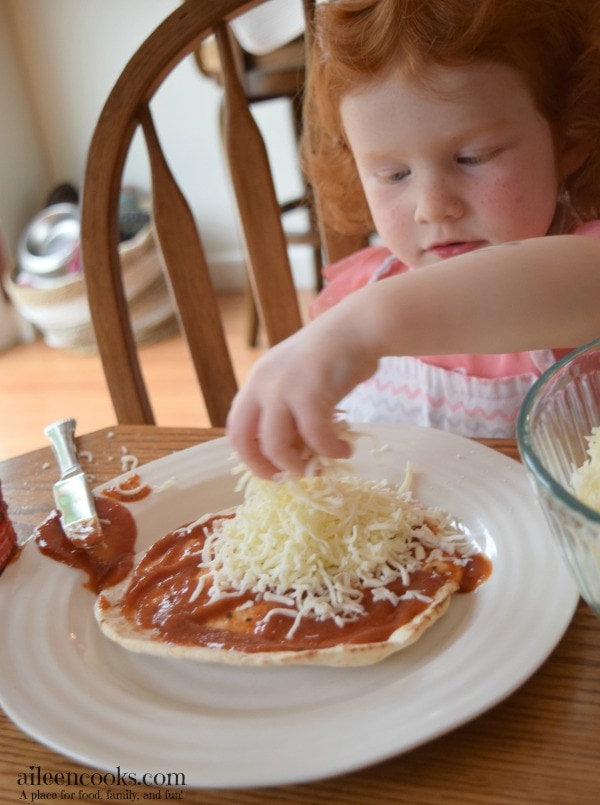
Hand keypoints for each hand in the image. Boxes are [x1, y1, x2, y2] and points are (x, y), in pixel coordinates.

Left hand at [227, 305, 378, 477]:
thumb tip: (291, 453)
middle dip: (265, 467)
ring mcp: (283, 386)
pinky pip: (314, 436)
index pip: (237, 429)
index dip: (251, 457)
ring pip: (276, 445)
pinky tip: (344, 450)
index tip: (273, 471)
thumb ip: (290, 412)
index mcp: (256, 382)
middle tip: (291, 478)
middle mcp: (262, 383)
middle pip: (244, 440)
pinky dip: (330, 450)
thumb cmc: (336, 358)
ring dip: (298, 465)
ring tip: (321, 467)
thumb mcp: (300, 383)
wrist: (360, 327)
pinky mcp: (309, 390)